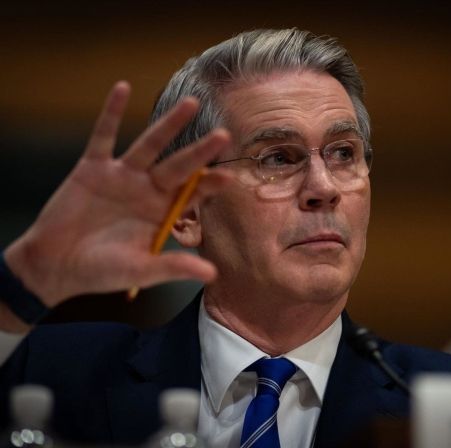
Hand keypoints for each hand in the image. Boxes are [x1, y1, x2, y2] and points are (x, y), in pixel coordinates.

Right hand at [4, 81, 231, 307]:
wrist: (55, 265)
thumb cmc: (100, 272)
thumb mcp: (140, 271)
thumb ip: (174, 267)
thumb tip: (212, 274)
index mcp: (161, 213)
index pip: (192, 194)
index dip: (209, 185)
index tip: (229, 175)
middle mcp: (146, 190)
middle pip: (178, 165)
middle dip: (199, 151)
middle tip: (223, 135)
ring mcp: (122, 176)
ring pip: (149, 144)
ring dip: (168, 124)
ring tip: (190, 103)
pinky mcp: (93, 167)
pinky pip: (103, 135)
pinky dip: (112, 113)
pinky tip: (123, 87)